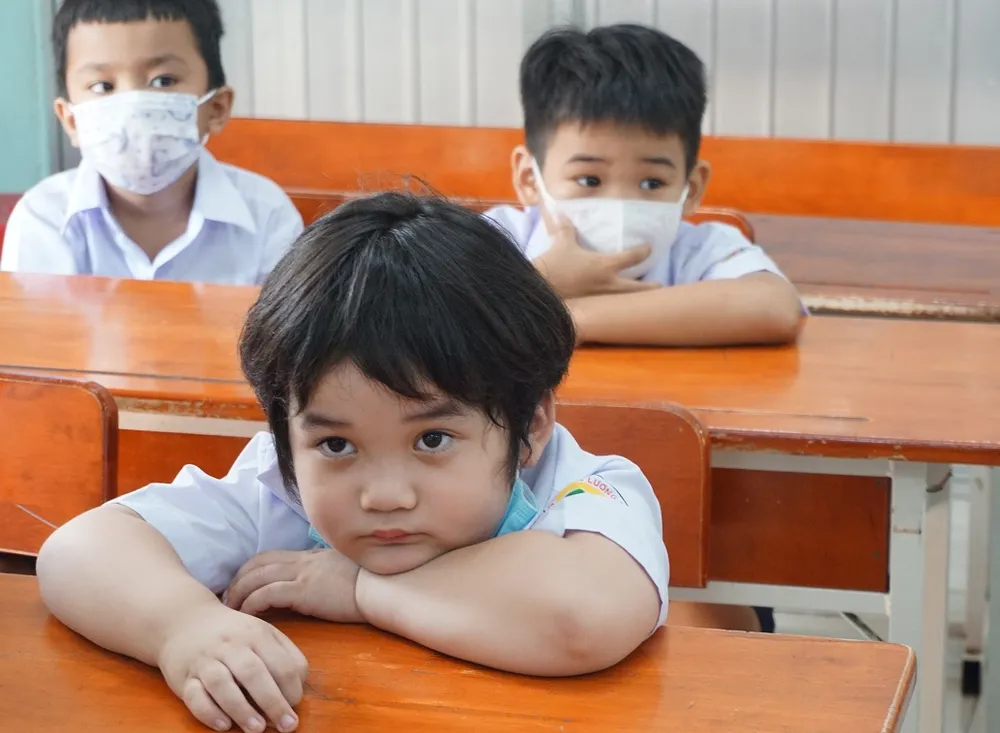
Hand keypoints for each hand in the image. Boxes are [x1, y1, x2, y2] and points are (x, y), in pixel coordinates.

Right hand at [157, 603, 307, 732]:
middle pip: (254, 673)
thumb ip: (285, 654)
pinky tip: (224, 726)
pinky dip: (209, 712)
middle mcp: (231, 645)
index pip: (281, 663)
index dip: (293, 689)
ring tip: (258, 729)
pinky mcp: (183, 677)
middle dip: (273, 702)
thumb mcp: (263, 633)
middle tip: (287, 726)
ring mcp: (206, 660)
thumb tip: (300, 685)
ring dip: (242, 709)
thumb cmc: (234, 634)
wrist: (186, 620)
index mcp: (257, 634)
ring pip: (222, 684)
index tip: (295, 707)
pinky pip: (194, 697)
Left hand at [224, 549, 362, 622]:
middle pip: (256, 564)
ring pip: (257, 577)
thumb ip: (324, 573)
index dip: (248, 570)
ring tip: (229, 609)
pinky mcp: (304, 591)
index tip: (238, 584)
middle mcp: (302, 561)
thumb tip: (315, 584)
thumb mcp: (341, 571)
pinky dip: (252, 603)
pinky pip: (267, 594)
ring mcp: (302, 573)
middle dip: (237, 580)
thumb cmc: (369, 583)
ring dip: (238, 592)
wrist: (383, 585)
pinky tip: (246, 615)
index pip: (269, 556)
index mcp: (310, 556)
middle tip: (226, 598)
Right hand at [533, 211, 660, 298]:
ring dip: (634, 298)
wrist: (540, 289)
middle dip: (650, 286)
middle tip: (660, 285)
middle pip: (637, 287)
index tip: (649, 248)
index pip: (632, 257)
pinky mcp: (591, 309)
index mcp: (604, 265)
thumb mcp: (561, 243)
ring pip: (625, 300)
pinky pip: (608, 307)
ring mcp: (600, 299)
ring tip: (641, 299)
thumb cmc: (554, 265)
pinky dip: (615, 306)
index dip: (643, 251)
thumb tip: (562, 215)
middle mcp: (608, 284)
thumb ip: (566, 229)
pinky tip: (615, 306)